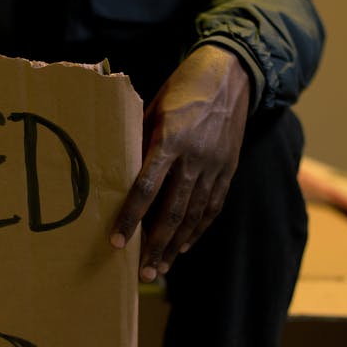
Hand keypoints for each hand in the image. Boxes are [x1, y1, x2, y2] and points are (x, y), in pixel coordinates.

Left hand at [110, 44, 249, 281]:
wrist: (231, 74)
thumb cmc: (182, 88)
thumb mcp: (153, 107)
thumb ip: (138, 140)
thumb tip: (116, 169)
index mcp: (172, 140)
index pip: (146, 189)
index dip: (130, 218)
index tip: (117, 241)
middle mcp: (196, 158)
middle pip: (173, 212)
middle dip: (155, 245)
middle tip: (142, 272)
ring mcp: (216, 166)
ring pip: (194, 216)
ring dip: (176, 246)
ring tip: (160, 269)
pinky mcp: (229, 170)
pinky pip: (213, 208)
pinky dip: (198, 230)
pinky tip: (184, 247)